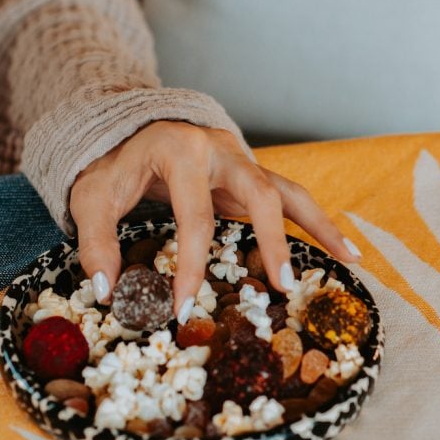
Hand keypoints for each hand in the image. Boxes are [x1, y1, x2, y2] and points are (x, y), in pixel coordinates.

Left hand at [69, 121, 361, 320]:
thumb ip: (95, 241)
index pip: (194, 217)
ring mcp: (238, 159)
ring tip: (349, 260)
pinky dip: (315, 221)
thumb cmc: (110, 167)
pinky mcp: (247, 173)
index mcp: (179, 151)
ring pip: (286, 191)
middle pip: (257, 195)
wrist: (123, 132)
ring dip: (317, 226)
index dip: (190, 265)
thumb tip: (107, 290)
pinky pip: (287, 196)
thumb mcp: (90, 198)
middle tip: (281, 287)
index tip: (184, 307)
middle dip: (272, 242)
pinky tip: (342, 249)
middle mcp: (218, 150)